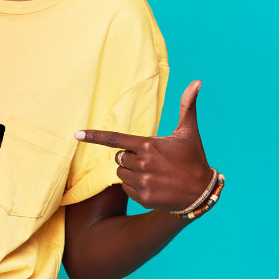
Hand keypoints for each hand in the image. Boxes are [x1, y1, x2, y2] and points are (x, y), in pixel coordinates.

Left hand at [75, 80, 213, 212]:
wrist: (202, 192)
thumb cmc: (193, 158)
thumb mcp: (189, 132)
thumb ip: (187, 106)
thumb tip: (196, 81)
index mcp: (148, 145)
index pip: (114, 139)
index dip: (94, 136)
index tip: (76, 135)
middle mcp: (142, 163)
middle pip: (119, 157)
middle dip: (130, 157)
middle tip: (152, 160)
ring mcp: (142, 182)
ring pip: (120, 173)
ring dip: (131, 172)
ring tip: (153, 173)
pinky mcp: (142, 197)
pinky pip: (125, 188)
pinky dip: (135, 186)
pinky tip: (153, 185)